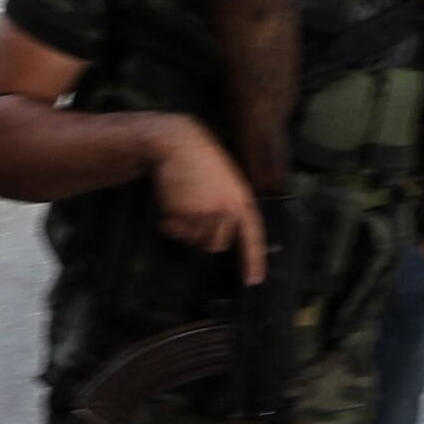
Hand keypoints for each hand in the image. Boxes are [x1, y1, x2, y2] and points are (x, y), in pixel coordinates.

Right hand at [149, 120, 267, 282]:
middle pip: (215, 245)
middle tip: (197, 209)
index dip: (253, 261)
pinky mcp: (183, 214)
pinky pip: (175, 232)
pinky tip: (173, 200)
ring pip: (193, 240)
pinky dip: (170, 222)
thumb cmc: (202, 161)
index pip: (252, 237)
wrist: (178, 142)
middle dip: (203, 234)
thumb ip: (230, 209)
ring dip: (185, 227)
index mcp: (241, 201)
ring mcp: (204, 213)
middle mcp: (226, 210)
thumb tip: (223, 239)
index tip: (252, 281)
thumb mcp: (227, 183)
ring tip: (185, 199)